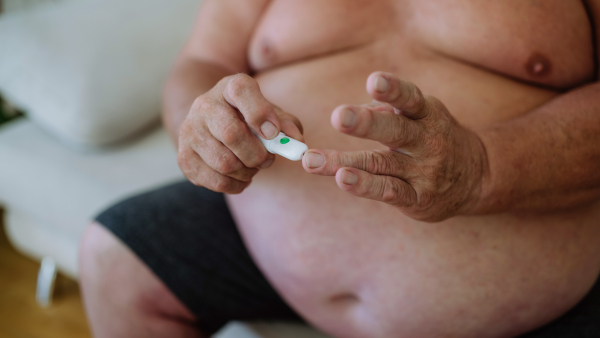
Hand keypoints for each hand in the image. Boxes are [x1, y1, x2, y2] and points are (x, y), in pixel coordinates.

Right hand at [178, 74, 303, 193]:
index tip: (273, 133)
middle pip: (231, 134)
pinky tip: (240, 177)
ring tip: (252, 167)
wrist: (210, 124)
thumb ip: (287, 125)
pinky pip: (216, 181)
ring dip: (247, 172)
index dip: (260, 113)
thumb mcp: (270, 114)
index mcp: (229, 87)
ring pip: (224, 163)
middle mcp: (204, 105)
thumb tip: (296, 141)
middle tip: (267, 160)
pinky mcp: (184, 157)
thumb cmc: (248, 119)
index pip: (241, 91)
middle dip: (257, 155)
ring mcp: (190, 131)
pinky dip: (235, 185)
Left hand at [303, 72, 487, 221]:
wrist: (476, 178)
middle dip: (366, 123)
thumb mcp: (421, 116)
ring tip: (312, 160)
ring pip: (380, 165)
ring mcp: (423, 172)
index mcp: (427, 115)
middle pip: (395, 131)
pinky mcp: (417, 199)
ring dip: (344, 162)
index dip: (393, 89)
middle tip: (338, 116)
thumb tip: (355, 111)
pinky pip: (389, 192)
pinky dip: (365, 186)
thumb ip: (387, 110)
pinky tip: (341, 180)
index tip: (374, 81)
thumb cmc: (434, 138)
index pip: (410, 99)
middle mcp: (427, 142)